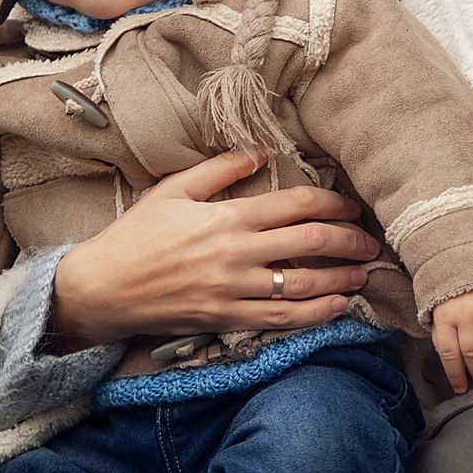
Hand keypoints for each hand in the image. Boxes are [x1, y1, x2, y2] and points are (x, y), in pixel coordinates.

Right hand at [48, 148, 381, 347]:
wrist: (101, 290)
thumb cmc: (135, 237)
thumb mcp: (173, 190)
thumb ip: (219, 169)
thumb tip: (261, 152)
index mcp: (227, 218)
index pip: (297, 205)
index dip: (334, 203)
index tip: (352, 205)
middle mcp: (236, 255)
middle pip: (312, 243)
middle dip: (350, 240)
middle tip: (371, 240)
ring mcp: (233, 291)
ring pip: (304, 285)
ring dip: (341, 279)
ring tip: (363, 274)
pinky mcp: (227, 319)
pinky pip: (282, 319)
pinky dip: (315, 314)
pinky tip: (336, 308)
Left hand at [430, 283, 472, 394]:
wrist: (467, 250)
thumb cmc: (452, 285)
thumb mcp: (438, 306)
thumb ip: (442, 331)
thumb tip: (449, 359)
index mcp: (444, 317)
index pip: (448, 353)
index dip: (455, 374)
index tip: (462, 389)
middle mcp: (465, 313)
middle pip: (472, 351)